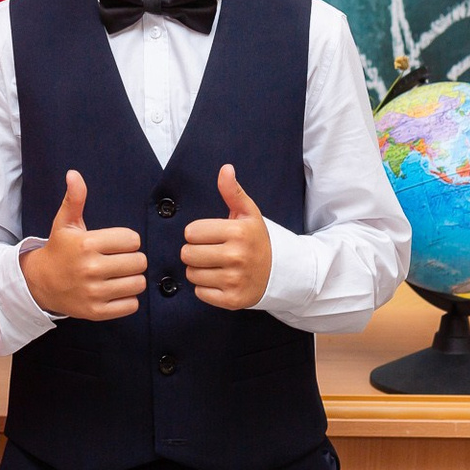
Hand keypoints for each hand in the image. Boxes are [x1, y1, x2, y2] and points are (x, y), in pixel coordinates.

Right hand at [19, 170, 147, 320]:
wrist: (40, 283)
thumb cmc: (59, 249)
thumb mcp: (65, 223)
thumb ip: (74, 198)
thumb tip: (73, 174)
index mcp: (87, 244)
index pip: (133, 240)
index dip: (127, 241)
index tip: (115, 244)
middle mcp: (91, 268)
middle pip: (139, 262)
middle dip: (133, 259)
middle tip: (119, 260)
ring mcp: (94, 292)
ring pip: (138, 283)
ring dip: (132, 279)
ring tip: (118, 275)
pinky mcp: (97, 312)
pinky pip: (132, 305)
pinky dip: (128, 299)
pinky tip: (115, 290)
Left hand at [180, 164, 271, 309]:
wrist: (281, 272)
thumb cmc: (257, 240)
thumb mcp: (248, 213)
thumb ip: (232, 191)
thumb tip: (225, 169)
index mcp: (238, 232)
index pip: (191, 232)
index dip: (198, 233)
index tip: (211, 236)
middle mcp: (236, 256)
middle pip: (187, 254)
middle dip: (195, 251)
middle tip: (211, 251)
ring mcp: (235, 280)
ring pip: (191, 274)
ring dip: (198, 270)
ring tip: (215, 265)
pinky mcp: (232, 300)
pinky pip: (200, 293)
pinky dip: (205, 288)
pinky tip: (220, 280)